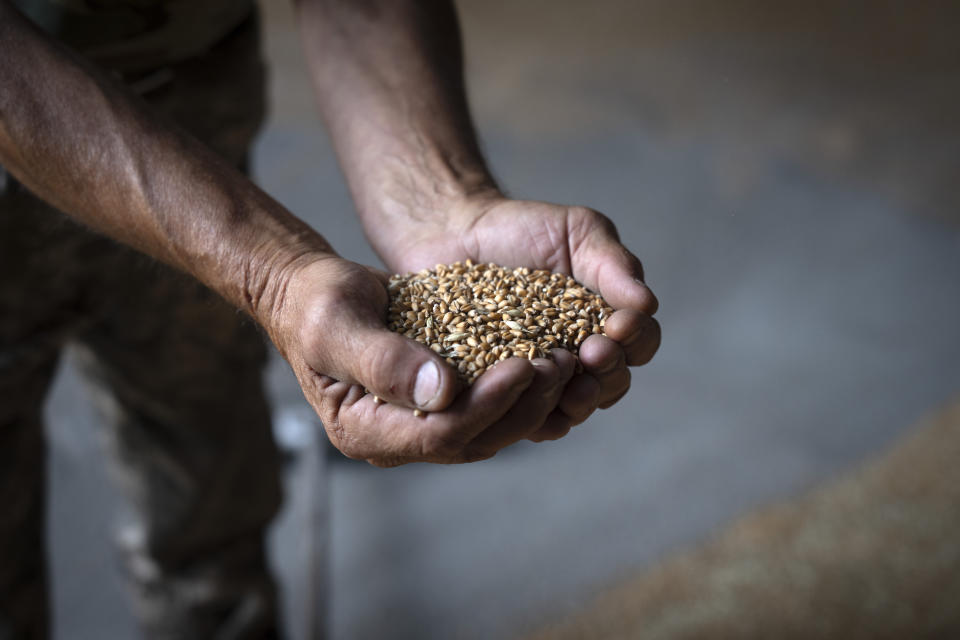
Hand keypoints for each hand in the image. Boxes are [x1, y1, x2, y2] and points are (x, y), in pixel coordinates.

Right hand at [264, 255, 583, 465]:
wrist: (311, 293)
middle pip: (474, 439)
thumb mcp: (336, 325)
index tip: (523, 366)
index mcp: (365, 431)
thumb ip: (382, 360)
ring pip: (490, 427)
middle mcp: (397, 438)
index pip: (440, 435)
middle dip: (521, 404)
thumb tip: (441, 391)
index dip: (487, 405)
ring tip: (564, 360)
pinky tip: (548, 356)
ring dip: (530, 398)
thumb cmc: (314, 304)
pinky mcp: (440, 401)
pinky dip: (520, 385)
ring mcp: (420, 423)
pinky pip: (488, 403)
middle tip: (559, 363)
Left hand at [365, 196, 660, 440]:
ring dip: (576, 401)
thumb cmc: (524, 230)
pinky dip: (528, 414)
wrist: (457, 233)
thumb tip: (647, 303)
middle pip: (611, 385)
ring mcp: (541, 380)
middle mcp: (580, 360)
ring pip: (570, 410)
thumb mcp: (577, 232)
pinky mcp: (500, 392)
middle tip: (593, 351)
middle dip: (609, 371)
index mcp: (606, 324)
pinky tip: (522, 396)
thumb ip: (613, 263)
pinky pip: (520, 419)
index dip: (637, 339)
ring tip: (566, 380)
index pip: (640, 344)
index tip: (620, 324)